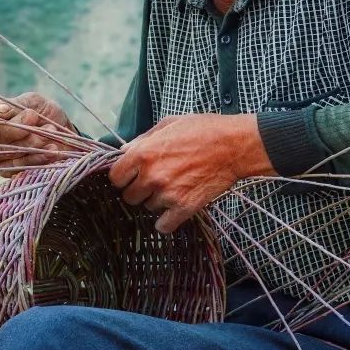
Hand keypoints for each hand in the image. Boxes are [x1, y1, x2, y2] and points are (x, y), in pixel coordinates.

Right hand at [0, 92, 76, 176]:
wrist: (61, 133)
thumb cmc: (43, 112)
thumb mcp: (33, 102)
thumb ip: (16, 106)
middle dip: (19, 127)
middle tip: (36, 117)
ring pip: (11, 152)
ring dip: (34, 141)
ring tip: (52, 131)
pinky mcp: (8, 171)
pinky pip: (21, 167)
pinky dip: (39, 157)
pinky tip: (53, 149)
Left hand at [108, 113, 275, 233]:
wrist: (234, 146)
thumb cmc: (203, 130)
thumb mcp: (169, 123)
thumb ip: (143, 138)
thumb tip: (124, 150)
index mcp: (143, 153)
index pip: (115, 177)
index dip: (123, 177)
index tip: (132, 175)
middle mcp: (151, 176)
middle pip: (129, 196)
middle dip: (139, 190)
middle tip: (154, 182)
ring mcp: (167, 194)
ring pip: (147, 208)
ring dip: (156, 201)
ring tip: (172, 188)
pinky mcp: (184, 208)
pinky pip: (163, 225)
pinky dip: (166, 221)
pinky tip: (174, 210)